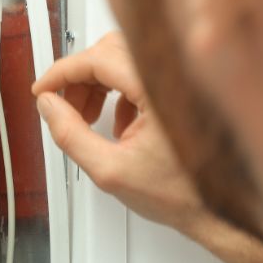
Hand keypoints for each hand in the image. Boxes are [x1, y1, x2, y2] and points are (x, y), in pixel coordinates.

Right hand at [32, 32, 206, 231]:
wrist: (217, 210)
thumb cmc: (180, 194)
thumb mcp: (109, 170)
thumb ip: (70, 134)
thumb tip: (49, 107)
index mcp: (158, 90)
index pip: (98, 58)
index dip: (62, 72)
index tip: (44, 89)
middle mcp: (173, 79)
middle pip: (109, 52)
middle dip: (79, 78)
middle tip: (63, 106)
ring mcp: (179, 84)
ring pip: (123, 61)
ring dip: (98, 86)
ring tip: (88, 119)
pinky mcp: (181, 93)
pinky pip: (141, 77)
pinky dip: (119, 95)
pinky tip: (117, 126)